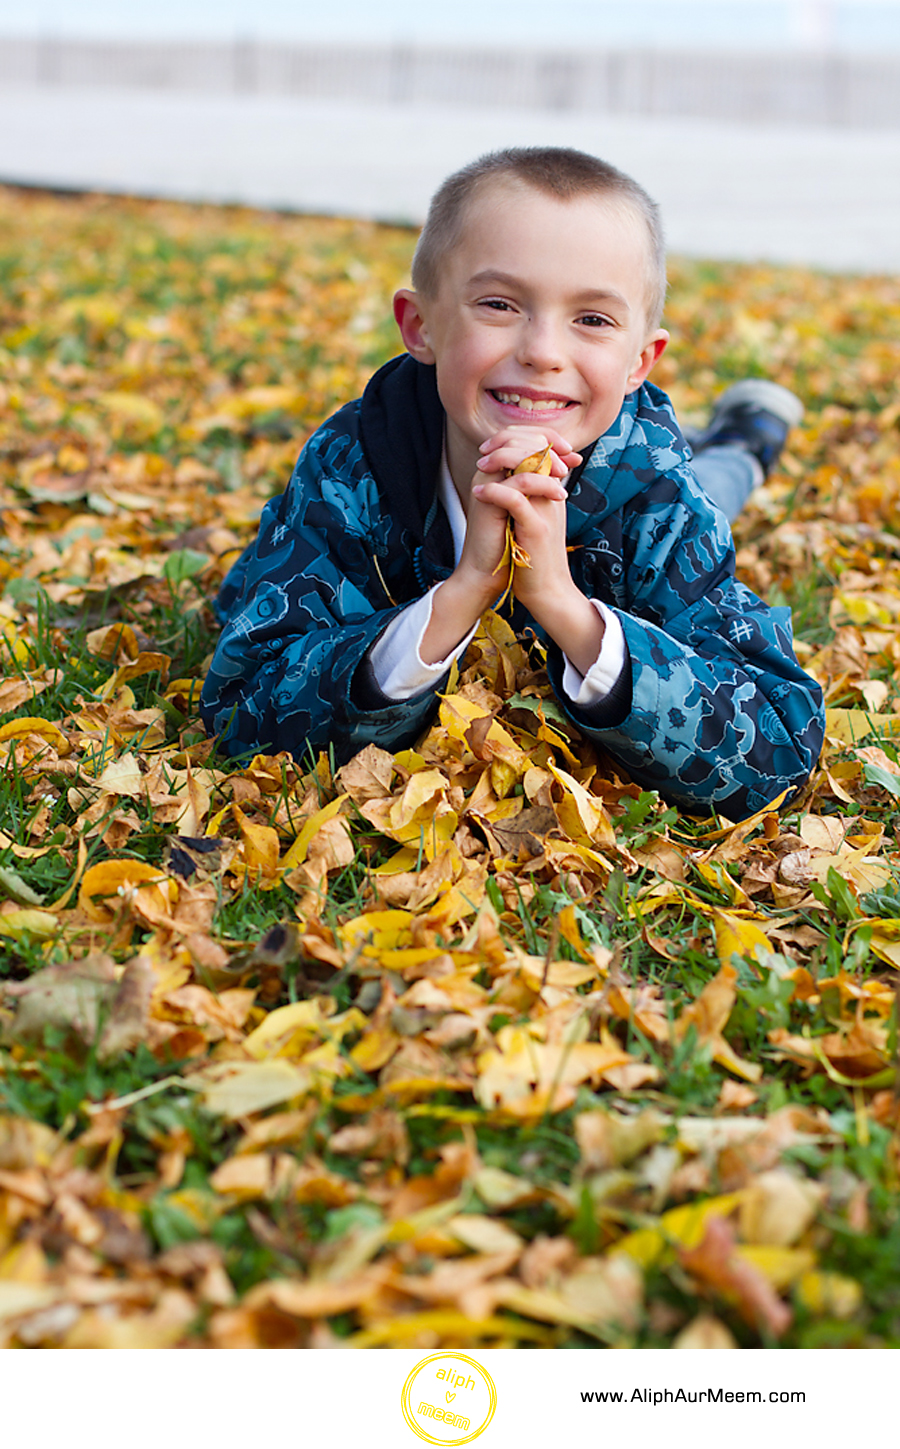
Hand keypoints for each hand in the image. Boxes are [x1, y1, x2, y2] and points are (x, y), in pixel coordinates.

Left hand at [471, 430, 604, 674]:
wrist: (547, 591)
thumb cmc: (533, 558)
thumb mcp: (531, 520)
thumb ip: (525, 496)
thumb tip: (506, 477)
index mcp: (551, 491)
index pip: (541, 446)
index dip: (515, 438)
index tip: (488, 447)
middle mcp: (552, 495)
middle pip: (537, 448)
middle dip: (507, 443)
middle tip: (484, 454)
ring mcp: (546, 510)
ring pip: (530, 466)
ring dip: (501, 461)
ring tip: (480, 468)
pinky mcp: (536, 528)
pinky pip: (516, 498)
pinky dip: (496, 491)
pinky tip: (479, 493)